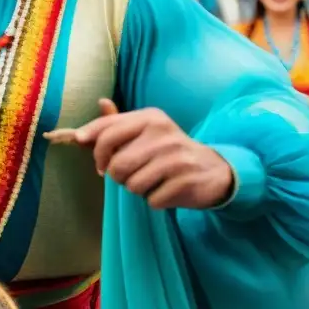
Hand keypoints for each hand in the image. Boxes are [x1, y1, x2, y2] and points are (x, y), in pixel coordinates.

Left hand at [56, 99, 233, 209]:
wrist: (213, 169)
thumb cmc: (167, 150)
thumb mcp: (145, 130)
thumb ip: (117, 123)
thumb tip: (96, 107)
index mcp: (149, 117)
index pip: (107, 131)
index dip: (95, 151)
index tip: (98, 164)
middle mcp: (163, 133)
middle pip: (116, 165)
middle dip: (118, 176)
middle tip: (131, 174)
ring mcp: (176, 157)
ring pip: (132, 185)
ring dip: (138, 189)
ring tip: (152, 180)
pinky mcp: (185, 181)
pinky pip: (152, 200)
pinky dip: (156, 200)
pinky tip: (167, 189)